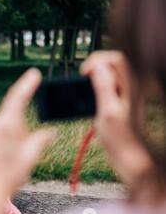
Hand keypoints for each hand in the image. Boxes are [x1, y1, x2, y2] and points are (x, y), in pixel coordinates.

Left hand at [0, 69, 55, 213]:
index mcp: (6, 125)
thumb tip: (50, 132)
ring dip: (13, 137)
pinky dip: (4, 141)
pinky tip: (3, 160)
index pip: (18, 98)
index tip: (33, 73)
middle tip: (22, 153)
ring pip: (5, 126)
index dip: (27, 85)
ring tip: (11, 160)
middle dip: (22, 129)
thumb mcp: (30, 158)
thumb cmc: (9, 176)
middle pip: (13, 117)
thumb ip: (41, 140)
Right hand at [81, 51, 152, 188]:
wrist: (129, 156)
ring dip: (95, 78)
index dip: (97, 60)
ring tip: (86, 91)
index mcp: (131, 85)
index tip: (84, 74)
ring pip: (109, 73)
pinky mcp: (121, 101)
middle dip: (95, 67)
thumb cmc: (119, 138)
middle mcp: (131, 86)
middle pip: (113, 63)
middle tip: (83, 81)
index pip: (116, 58)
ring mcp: (127, 93)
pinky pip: (108, 85)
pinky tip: (91, 100)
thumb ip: (104, 87)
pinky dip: (96, 88)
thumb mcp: (107, 111)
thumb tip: (98, 66)